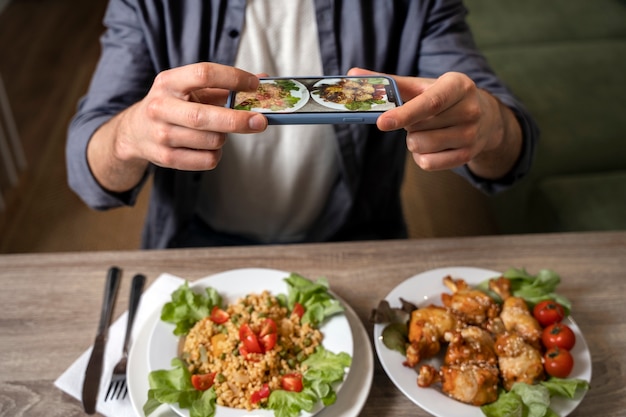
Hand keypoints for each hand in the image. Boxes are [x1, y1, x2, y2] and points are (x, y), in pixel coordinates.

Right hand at [88, 63, 267, 191]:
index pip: (203, 74)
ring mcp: (161, 135)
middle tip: (261, 121)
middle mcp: (160, 107)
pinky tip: (208, 147)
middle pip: (205, 116)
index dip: (233, 78)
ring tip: (217, 132)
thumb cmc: (174, 106)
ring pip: (210, 140)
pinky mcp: (166, 158)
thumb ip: (225, 85)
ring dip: (224, 138)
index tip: (254, 84)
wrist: (135, 132)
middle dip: (238, 120)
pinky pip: (207, 160)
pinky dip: (216, 154)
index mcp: (168, 82)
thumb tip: (265, 80)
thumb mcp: (190, 89)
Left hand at [348, 68, 521, 179]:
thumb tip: (352, 74)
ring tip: (427, 129)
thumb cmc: (444, 97)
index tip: (381, 123)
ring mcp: (471, 135)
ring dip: (414, 140)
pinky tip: (433, 144)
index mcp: (458, 85)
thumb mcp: (422, 85)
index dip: (404, 114)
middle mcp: (470, 110)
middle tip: (420, 117)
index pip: (429, 103)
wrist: (485, 117)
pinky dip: (421, 156)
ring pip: (420, 147)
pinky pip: (427, 163)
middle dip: (408, 125)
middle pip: (418, 128)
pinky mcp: (467, 156)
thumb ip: (388, 82)